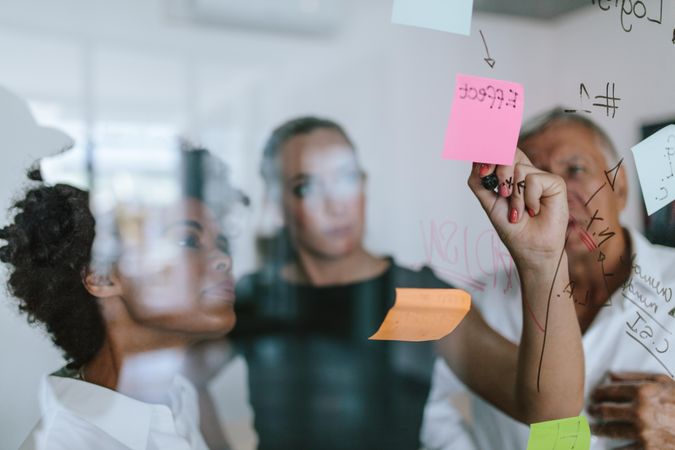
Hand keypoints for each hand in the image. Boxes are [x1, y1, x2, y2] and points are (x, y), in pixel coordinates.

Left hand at [468, 149, 568, 268]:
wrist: (530, 248)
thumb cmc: (512, 229)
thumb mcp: (489, 203)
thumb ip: (479, 182)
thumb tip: (475, 160)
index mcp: (511, 175)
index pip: (500, 152)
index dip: (490, 150)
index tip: (480, 161)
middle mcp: (526, 172)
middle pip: (509, 151)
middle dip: (499, 171)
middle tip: (502, 194)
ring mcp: (541, 176)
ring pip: (518, 169)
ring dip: (514, 196)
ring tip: (518, 213)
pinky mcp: (555, 183)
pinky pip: (533, 180)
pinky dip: (528, 199)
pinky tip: (534, 211)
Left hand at [589, 372, 674, 448]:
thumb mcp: (664, 382)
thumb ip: (635, 376)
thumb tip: (610, 374)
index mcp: (642, 392)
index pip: (608, 391)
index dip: (598, 394)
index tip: (594, 395)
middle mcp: (639, 412)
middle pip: (605, 411)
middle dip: (596, 411)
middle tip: (592, 411)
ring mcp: (643, 432)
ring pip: (610, 431)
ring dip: (599, 430)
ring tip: (595, 429)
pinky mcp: (647, 449)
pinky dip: (614, 449)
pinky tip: (610, 447)